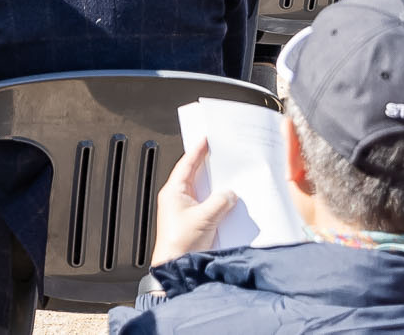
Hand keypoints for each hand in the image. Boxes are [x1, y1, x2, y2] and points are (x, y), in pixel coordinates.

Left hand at [150, 140, 237, 265]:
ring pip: (202, 191)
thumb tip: (229, 193)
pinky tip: (228, 201)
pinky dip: (216, 201)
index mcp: (174, 190)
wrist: (176, 265)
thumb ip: (220, 202)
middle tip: (220, 154)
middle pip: (194, 176)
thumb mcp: (204, 218)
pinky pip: (206, 205)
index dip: (197, 150)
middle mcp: (177, 197)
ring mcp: (184, 209)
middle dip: (208, 166)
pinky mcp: (192, 220)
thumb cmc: (181, 242)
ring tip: (228, 175)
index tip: (205, 138)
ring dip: (214, 185)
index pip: (186, 164)